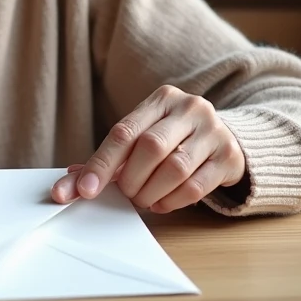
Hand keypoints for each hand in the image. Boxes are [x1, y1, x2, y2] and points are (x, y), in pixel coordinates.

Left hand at [51, 85, 244, 213]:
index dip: (101, 164)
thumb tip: (72, 182)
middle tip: (126, 193)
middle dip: (131, 179)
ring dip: (150, 192)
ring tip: (143, 199)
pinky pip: (196, 187)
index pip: (124, 132)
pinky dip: (171, 201)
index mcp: (162, 98)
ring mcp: (214, 130)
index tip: (84, 190)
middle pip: (150, 148)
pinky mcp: (229, 157)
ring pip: (174, 168)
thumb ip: (110, 157)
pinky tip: (161, 202)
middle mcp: (190, 108)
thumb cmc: (173, 138)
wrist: (224, 137)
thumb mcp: (142, 136)